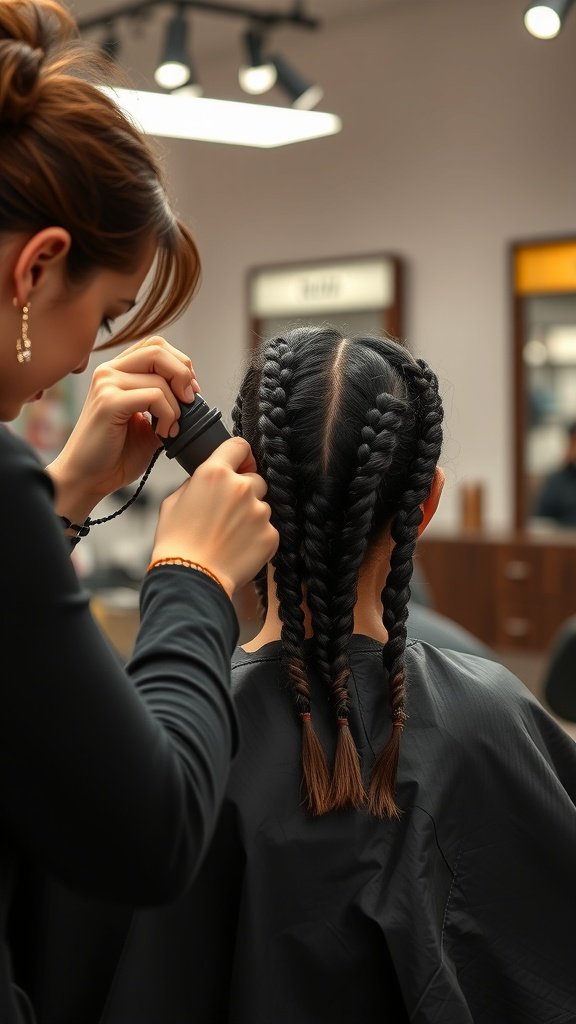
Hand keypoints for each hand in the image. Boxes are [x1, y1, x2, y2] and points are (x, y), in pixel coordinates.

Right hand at [47, 337, 198, 519]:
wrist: (88, 478)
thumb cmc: (115, 455)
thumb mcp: (149, 425)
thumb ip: (166, 405)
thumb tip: (193, 396)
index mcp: (118, 372)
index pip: (156, 346)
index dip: (180, 364)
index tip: (190, 392)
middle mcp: (109, 371)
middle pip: (159, 350)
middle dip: (184, 375)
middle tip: (189, 404)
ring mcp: (107, 384)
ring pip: (161, 377)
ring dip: (177, 406)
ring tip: (170, 430)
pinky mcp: (109, 401)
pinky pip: (154, 395)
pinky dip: (168, 415)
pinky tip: (162, 433)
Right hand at [150, 437, 278, 597]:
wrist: (192, 579)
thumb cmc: (177, 542)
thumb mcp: (173, 501)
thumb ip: (196, 483)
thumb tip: (206, 479)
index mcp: (215, 473)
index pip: (239, 446)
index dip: (239, 455)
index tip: (239, 464)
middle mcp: (241, 487)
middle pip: (255, 478)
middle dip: (244, 491)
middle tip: (227, 512)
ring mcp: (259, 511)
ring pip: (261, 505)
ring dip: (250, 515)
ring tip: (229, 535)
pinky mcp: (270, 534)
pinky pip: (267, 529)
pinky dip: (257, 537)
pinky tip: (238, 548)